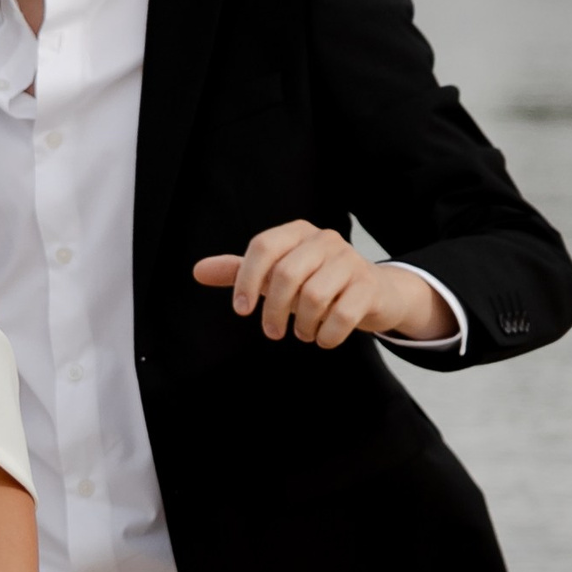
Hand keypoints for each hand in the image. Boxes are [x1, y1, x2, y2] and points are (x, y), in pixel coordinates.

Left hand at [192, 223, 455, 349]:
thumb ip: (240, 272)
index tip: (242, 310)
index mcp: (297, 232)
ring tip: (303, 333)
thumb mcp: (276, 276)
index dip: (247, 279)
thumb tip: (198, 271)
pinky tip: (323, 339)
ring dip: (303, 324)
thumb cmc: (317, 282)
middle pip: (286, 274)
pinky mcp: (369, 286)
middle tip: (272, 332)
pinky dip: (327, 335)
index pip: (263, 246)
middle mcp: (325, 240)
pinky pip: (342, 315)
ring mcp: (350, 261)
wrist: (373, 293)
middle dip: (274, 310)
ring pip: (314, 296)